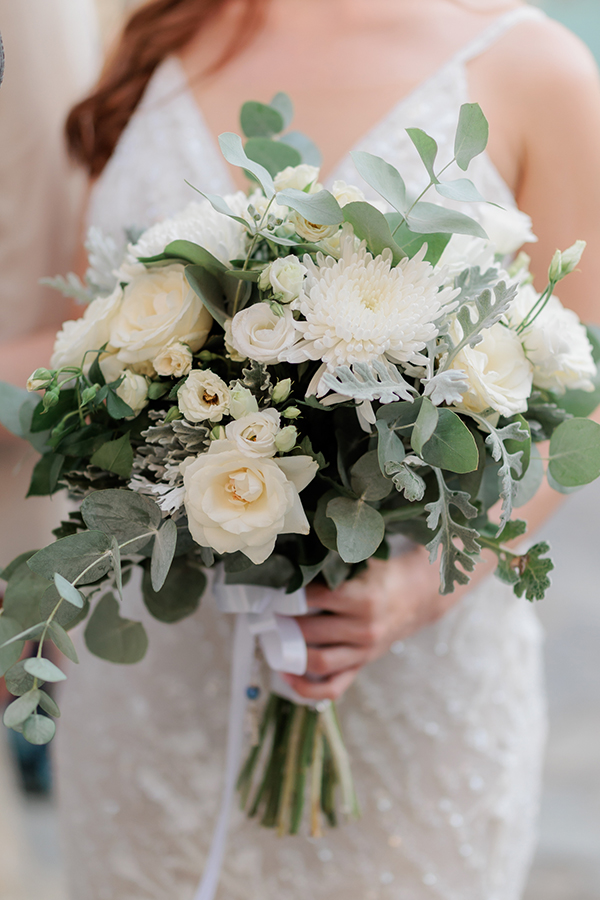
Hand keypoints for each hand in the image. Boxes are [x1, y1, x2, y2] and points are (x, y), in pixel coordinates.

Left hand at [282, 546, 454, 701]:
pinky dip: (306, 688)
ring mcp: (364, 652)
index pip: (313, 599)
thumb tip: (296, 555)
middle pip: (310, 632)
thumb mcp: (364, 557)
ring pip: (318, 662)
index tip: (269, 591)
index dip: (287, 595)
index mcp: (364, 599)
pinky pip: (332, 688)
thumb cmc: (383, 574)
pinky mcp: (362, 666)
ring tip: (271, 639)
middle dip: (282, 624)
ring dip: (289, 653)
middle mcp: (364, 629)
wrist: (416, 596)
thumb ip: (334, 557)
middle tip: (264, 614)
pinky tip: (287, 674)